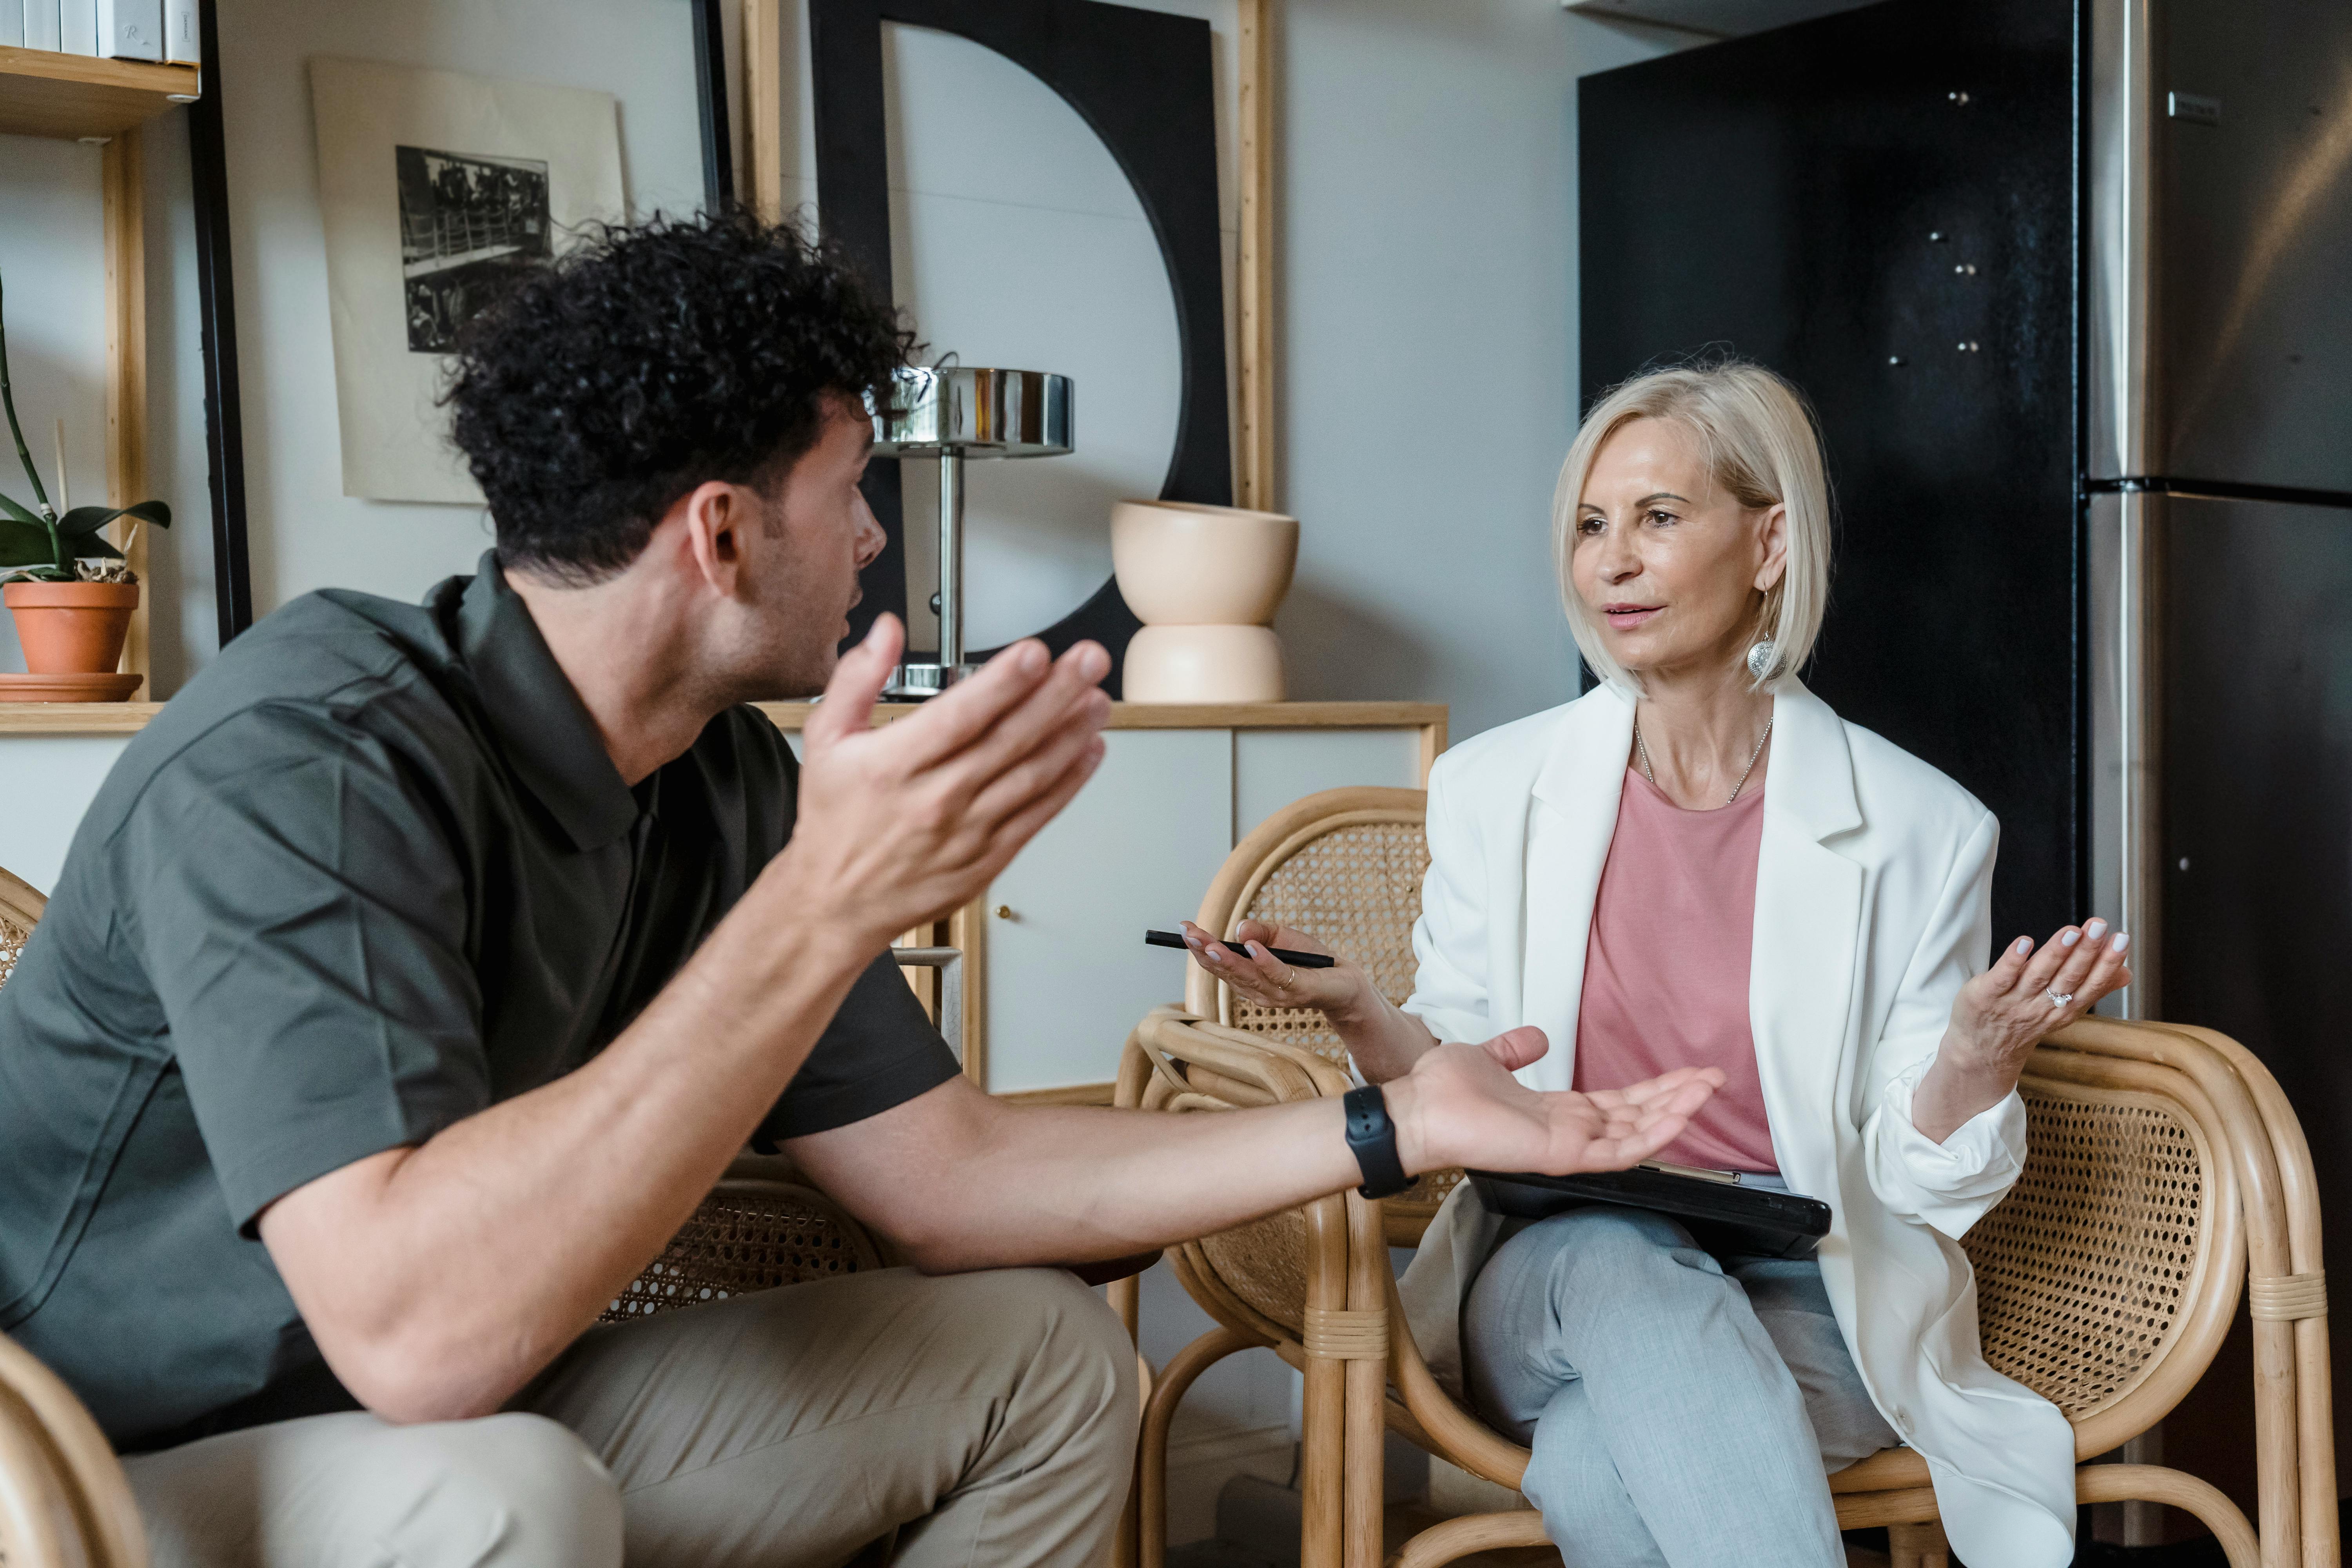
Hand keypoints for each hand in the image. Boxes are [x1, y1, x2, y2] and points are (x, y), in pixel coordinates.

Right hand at [772, 615, 1110, 946]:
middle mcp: (936, 799)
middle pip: (1007, 740)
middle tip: (1089, 662)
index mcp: (894, 765)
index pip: (958, 717)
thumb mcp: (826, 739)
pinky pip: (1037, 815)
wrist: (837, 902)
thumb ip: (857, 678)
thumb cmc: (835, 820)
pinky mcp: (988, 858)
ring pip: (1031, 776)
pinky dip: (1068, 782)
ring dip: (1071, 735)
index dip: (1002, 683)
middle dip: (1056, 695)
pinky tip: (1088, 751)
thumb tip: (887, 632)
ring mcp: (967, 832)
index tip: (1035, 654)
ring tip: (1098, 700)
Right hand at [1179, 920, 1371, 1020]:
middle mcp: (1256, 991)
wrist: (1345, 981)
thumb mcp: (1281, 937)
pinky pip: (1278, 974)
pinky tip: (1252, 947)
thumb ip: (1259, 931)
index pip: (1217, 964)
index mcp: (1248, 979)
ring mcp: (1276, 994)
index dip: (1199, 947)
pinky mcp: (1298, 991)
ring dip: (1227, 959)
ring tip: (1210, 943)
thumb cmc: (1310, 960)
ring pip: (1246, 975)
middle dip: (1205, 951)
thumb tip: (1239, 928)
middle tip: (1188, 934)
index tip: (1184, 928)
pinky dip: (1264, 960)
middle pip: (1225, 970)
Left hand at [1385, 1026, 1723, 1175]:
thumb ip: (1516, 1050)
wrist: (1418, 1109)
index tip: (1687, 1072)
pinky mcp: (1561, 1154)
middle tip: (1714, 1077)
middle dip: (1676, 1097)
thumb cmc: (1444, 1090)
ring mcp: (1568, 1144)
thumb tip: (1537, 1037)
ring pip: (1635, 1132)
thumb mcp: (1489, 1058)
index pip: (1618, 1102)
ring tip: (1708, 1089)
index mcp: (1556, 1110)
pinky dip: (1650, 1136)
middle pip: (1636, 1115)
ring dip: (1674, 1111)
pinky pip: (1617, 1151)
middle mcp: (1569, 1129)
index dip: (1654, 1087)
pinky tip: (1678, 1118)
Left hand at [1947, 917, 2133, 1077]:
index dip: (2108, 963)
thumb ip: (2092, 989)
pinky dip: (2014, 960)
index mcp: (2065, 1009)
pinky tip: (2025, 942)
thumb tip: (2127, 973)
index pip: (2091, 985)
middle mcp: (2042, 1006)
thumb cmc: (2026, 1020)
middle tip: (2100, 926)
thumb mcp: (2064, 1010)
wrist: (1983, 1051)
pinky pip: (2002, 977)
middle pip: (2068, 978)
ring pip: (2039, 975)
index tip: (2121, 939)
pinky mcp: (1987, 995)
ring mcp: (2014, 1001)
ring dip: (2056, 953)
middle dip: (2086, 951)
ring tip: (2072, 931)